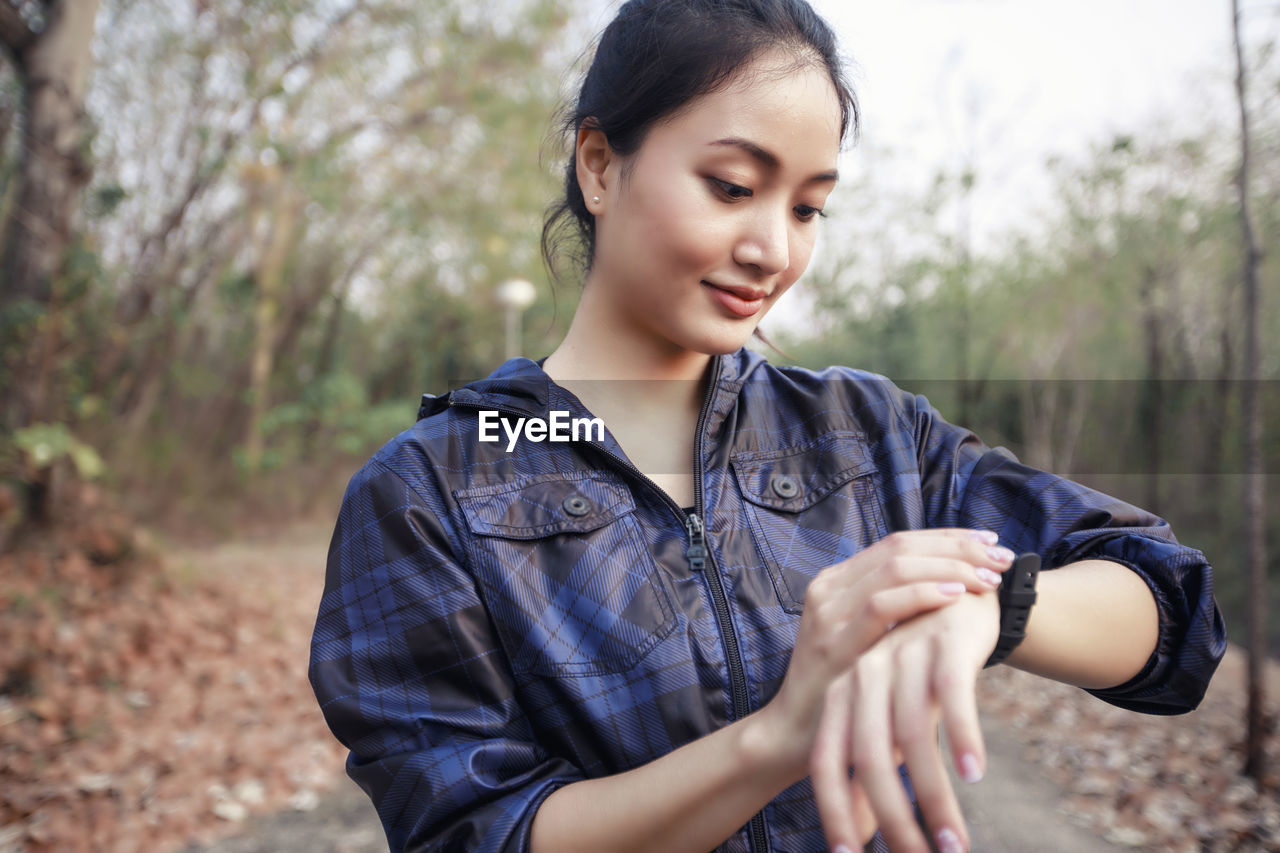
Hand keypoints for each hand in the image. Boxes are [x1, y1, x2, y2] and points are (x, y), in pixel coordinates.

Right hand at [755, 530, 1012, 778]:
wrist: (795, 733)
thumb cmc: (843, 688)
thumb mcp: (866, 640)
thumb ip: (895, 612)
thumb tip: (954, 588)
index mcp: (837, 580)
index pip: (898, 542)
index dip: (948, 538)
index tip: (991, 542)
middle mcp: (829, 586)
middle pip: (900, 547)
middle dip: (956, 546)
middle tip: (1002, 556)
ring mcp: (828, 611)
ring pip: (894, 567)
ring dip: (949, 567)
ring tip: (988, 577)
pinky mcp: (833, 641)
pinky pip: (882, 605)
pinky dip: (923, 595)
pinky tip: (957, 596)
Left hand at [811, 589, 1000, 852]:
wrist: (960, 597)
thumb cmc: (919, 674)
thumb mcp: (890, 720)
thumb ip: (869, 771)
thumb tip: (856, 835)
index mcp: (842, 694)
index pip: (826, 760)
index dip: (833, 809)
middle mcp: (864, 675)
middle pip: (868, 755)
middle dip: (894, 818)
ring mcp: (902, 657)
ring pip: (912, 735)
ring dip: (935, 798)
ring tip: (954, 844)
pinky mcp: (944, 644)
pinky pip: (952, 695)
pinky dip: (962, 735)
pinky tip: (974, 773)